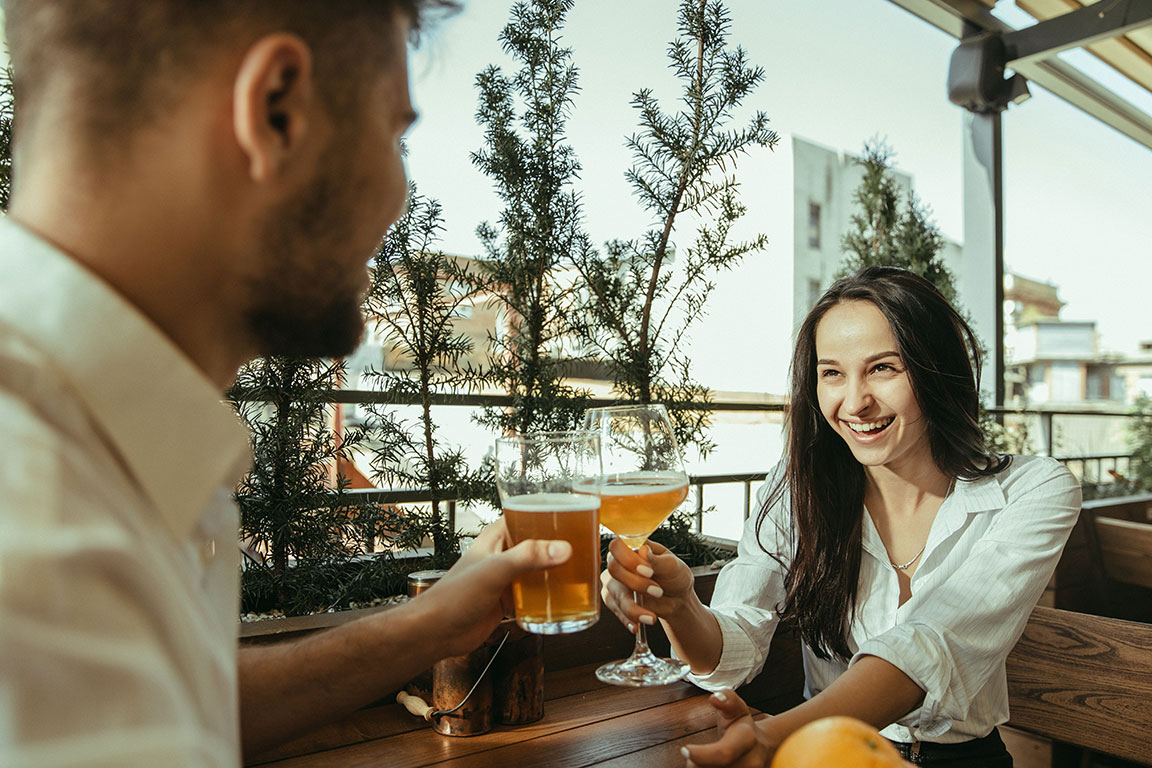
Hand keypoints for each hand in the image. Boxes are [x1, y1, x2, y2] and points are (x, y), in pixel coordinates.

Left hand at [413, 519, 570, 656]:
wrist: (437, 633)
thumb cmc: (454, 596)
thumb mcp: (495, 571)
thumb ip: (528, 557)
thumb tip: (564, 548)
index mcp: (497, 537)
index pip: (528, 515)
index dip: (551, 513)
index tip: (578, 514)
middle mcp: (504, 554)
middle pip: (539, 543)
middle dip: (561, 545)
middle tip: (588, 547)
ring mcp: (507, 578)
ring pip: (540, 569)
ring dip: (558, 572)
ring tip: (585, 572)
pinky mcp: (509, 600)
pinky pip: (536, 593)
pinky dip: (551, 596)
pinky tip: (568, 599)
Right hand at [601, 537, 694, 632]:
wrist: (678, 599)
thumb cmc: (675, 576)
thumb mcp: (672, 566)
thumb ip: (656, 560)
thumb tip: (643, 551)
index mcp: (633, 547)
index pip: (617, 546)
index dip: (628, 559)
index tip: (648, 571)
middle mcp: (619, 561)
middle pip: (614, 569)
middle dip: (636, 583)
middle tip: (657, 591)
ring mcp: (615, 581)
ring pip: (613, 592)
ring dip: (632, 606)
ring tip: (651, 617)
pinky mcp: (614, 599)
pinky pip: (614, 609)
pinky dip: (626, 618)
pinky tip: (637, 626)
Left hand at [682, 690, 774, 767]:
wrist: (763, 748)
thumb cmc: (743, 728)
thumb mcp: (737, 709)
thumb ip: (727, 700)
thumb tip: (715, 697)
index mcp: (747, 739)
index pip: (724, 753)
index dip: (702, 755)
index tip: (685, 750)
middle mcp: (751, 762)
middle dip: (697, 764)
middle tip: (693, 755)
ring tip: (704, 761)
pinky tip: (708, 766)